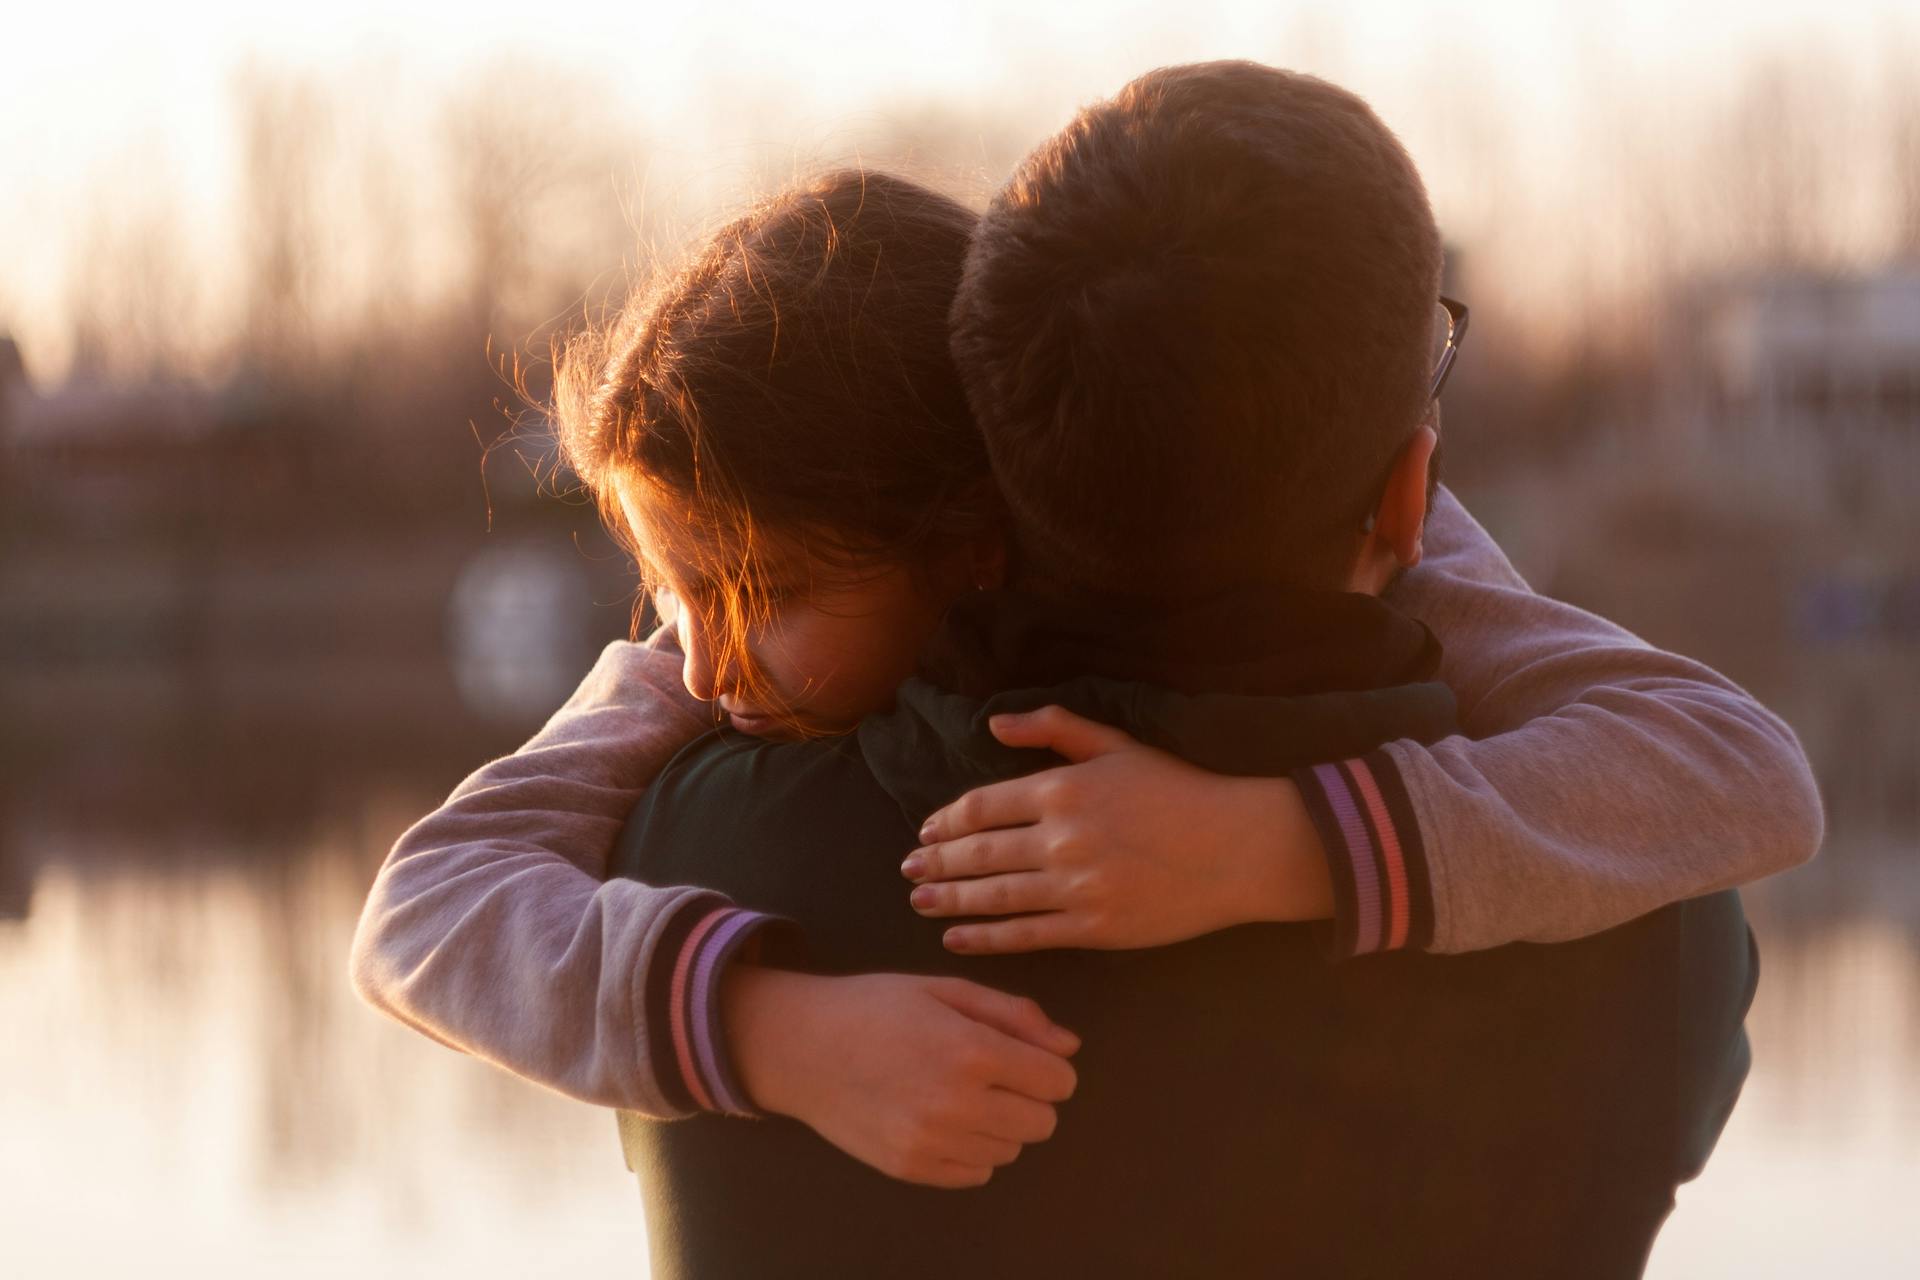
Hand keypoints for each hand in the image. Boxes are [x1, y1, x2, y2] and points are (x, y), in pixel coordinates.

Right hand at [722, 966, 1079, 1188]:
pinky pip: (976, 1173)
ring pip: (1011, 1150)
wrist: (803, 1046)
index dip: (1049, 1067)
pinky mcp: (911, 1167)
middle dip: (1030, 1097)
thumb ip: (1014, 1014)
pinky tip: (943, 1119)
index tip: (1026, 1057)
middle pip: (1043, 1122)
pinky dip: (972, 1150)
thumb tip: (1069, 1046)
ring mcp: (932, 1141)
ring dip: (1000, 1124)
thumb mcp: (947, 989)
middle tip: (994, 1075)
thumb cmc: (877, 1006)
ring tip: (962, 1094)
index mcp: (972, 1050)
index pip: (1058, 1082)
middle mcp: (957, 1103)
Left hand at [902, 705, 1332, 952]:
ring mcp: (1075, 887)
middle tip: (907, 870)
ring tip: (919, 902)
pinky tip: (957, 938)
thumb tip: (994, 723)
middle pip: (979, 853)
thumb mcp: (1116, 743)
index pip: (982, 806)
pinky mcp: (1093, 929)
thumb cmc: (1178, 789)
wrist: (1236, 848)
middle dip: (936, 863)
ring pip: (994, 897)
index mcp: (1062, 788)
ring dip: (949, 901)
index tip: (925, 831)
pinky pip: (1025, 935)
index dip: (946, 821)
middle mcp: (1060, 838)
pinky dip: (985, 938)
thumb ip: (1053, 729)